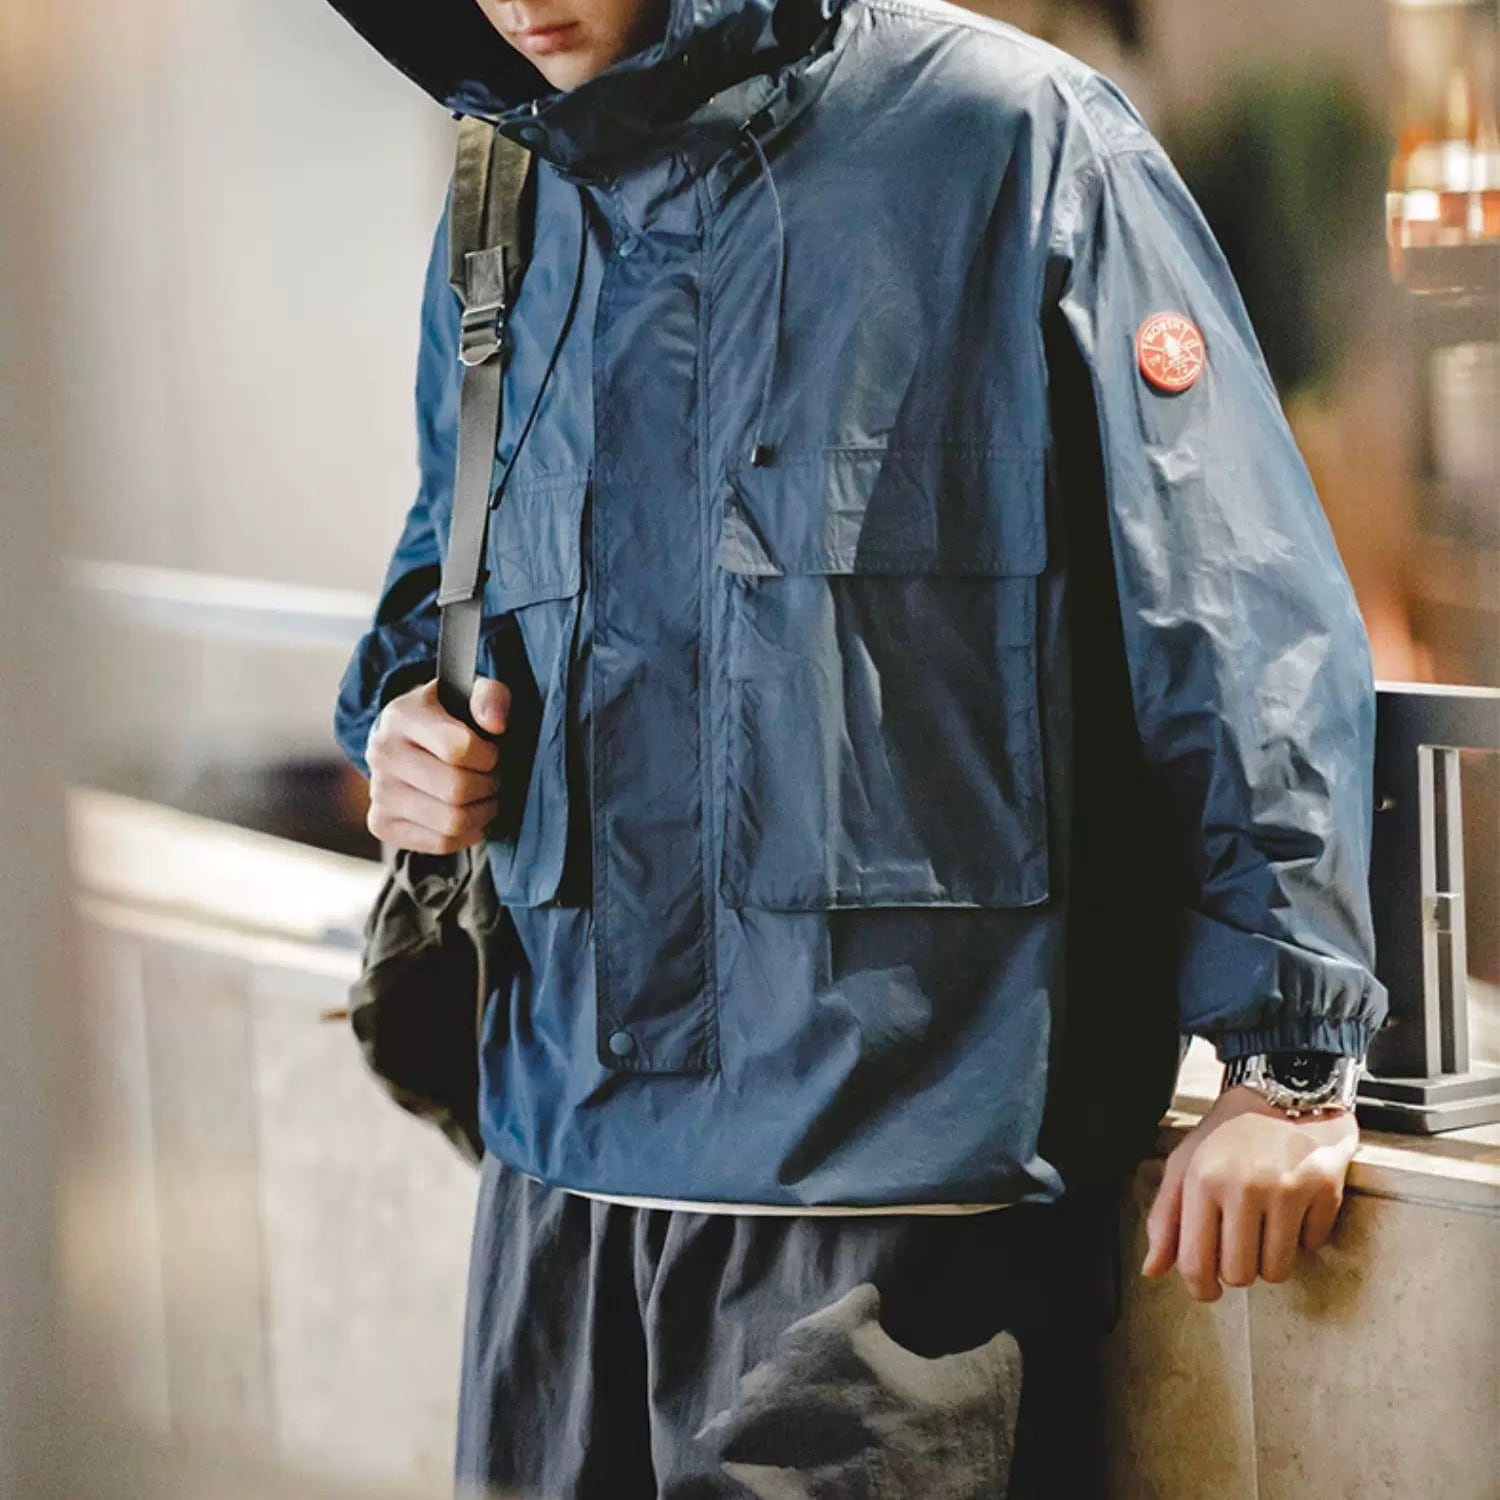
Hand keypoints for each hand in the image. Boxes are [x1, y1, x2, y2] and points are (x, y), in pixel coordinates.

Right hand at [364, 677, 509, 853]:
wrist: (408, 739)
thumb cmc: (449, 717)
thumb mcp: (470, 693)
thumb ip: (490, 696)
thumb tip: (496, 723)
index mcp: (402, 715)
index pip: (458, 749)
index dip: (488, 756)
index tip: (491, 753)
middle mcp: (382, 753)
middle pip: (457, 790)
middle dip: (489, 786)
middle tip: (493, 778)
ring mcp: (378, 792)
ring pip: (452, 822)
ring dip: (483, 813)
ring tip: (484, 797)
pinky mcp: (381, 823)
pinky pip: (440, 843)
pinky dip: (467, 834)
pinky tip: (470, 815)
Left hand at [1141, 1085, 1357, 1300]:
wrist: (1284, 1090)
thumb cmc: (1228, 1133)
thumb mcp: (1185, 1164)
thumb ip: (1165, 1218)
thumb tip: (1154, 1269)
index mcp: (1202, 1181)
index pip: (1196, 1263)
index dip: (1201, 1288)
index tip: (1208, 1290)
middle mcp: (1244, 1187)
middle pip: (1240, 1274)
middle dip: (1238, 1270)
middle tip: (1240, 1245)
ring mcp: (1287, 1190)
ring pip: (1277, 1270)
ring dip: (1270, 1258)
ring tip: (1265, 1225)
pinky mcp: (1324, 1190)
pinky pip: (1311, 1245)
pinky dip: (1302, 1235)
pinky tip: (1293, 1206)